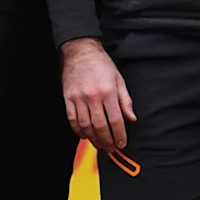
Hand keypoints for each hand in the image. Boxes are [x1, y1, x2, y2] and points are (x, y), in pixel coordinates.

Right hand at [61, 39, 135, 154]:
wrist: (81, 51)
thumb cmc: (101, 64)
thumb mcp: (119, 79)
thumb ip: (125, 101)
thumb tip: (131, 119)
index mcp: (108, 92)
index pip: (116, 120)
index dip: (119, 135)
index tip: (122, 143)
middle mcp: (93, 97)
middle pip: (100, 126)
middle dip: (107, 141)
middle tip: (111, 148)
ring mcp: (78, 98)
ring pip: (85, 126)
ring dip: (93, 139)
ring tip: (100, 144)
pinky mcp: (68, 98)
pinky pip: (72, 119)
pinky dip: (78, 130)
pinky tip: (85, 135)